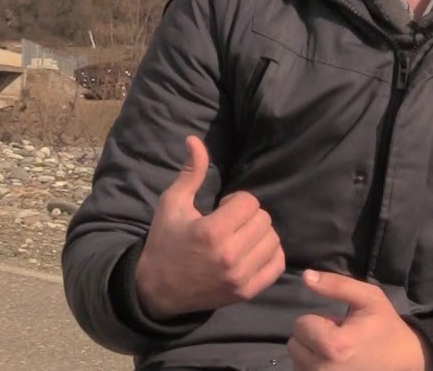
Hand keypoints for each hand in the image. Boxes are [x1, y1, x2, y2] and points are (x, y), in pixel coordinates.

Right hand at [134, 135, 284, 318]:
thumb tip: (194, 139)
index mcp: (212, 232)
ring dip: (259, 234)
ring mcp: (240, 277)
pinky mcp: (247, 292)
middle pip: (264, 219)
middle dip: (248, 216)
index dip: (236, 201)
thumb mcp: (172, 204)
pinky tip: (252, 251)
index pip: (250, 202)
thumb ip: (190, 172)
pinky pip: (277, 264)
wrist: (156, 291)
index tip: (221, 209)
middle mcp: (230, 256)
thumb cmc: (165, 242)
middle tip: (230, 223)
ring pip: (273, 240)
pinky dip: (270, 254)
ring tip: (239, 238)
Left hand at [288, 270, 432, 370]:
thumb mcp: (367, 297)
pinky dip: (314, 365)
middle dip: (313, 336)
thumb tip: (306, 276)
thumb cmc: (384, 325)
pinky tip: (334, 362)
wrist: (403, 358)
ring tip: (338, 350)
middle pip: (295, 344)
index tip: (339, 325)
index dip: (319, 320)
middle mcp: (323, 369)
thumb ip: (336, 285)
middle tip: (339, 337)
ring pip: (297, 359)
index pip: (300, 325)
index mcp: (333, 345)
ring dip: (312, 352)